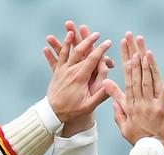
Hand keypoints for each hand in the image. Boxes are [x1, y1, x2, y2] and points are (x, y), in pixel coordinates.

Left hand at [44, 21, 113, 136]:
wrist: (53, 113)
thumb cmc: (72, 110)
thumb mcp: (88, 106)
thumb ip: (100, 95)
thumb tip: (111, 85)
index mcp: (80, 77)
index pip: (92, 59)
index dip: (101, 49)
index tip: (108, 42)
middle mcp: (70, 71)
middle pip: (80, 51)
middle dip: (88, 40)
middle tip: (97, 34)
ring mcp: (62, 71)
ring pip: (67, 51)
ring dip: (71, 40)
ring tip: (73, 30)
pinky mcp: (57, 73)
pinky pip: (58, 58)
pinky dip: (58, 49)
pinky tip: (52, 43)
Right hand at [104, 48, 163, 149]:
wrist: (150, 150)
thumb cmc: (137, 138)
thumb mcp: (123, 124)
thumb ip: (117, 107)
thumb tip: (109, 92)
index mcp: (129, 104)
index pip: (127, 79)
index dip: (126, 62)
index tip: (125, 48)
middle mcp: (139, 102)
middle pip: (136, 76)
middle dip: (135, 56)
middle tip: (133, 41)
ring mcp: (151, 105)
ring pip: (148, 82)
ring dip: (147, 65)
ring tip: (145, 51)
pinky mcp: (163, 110)